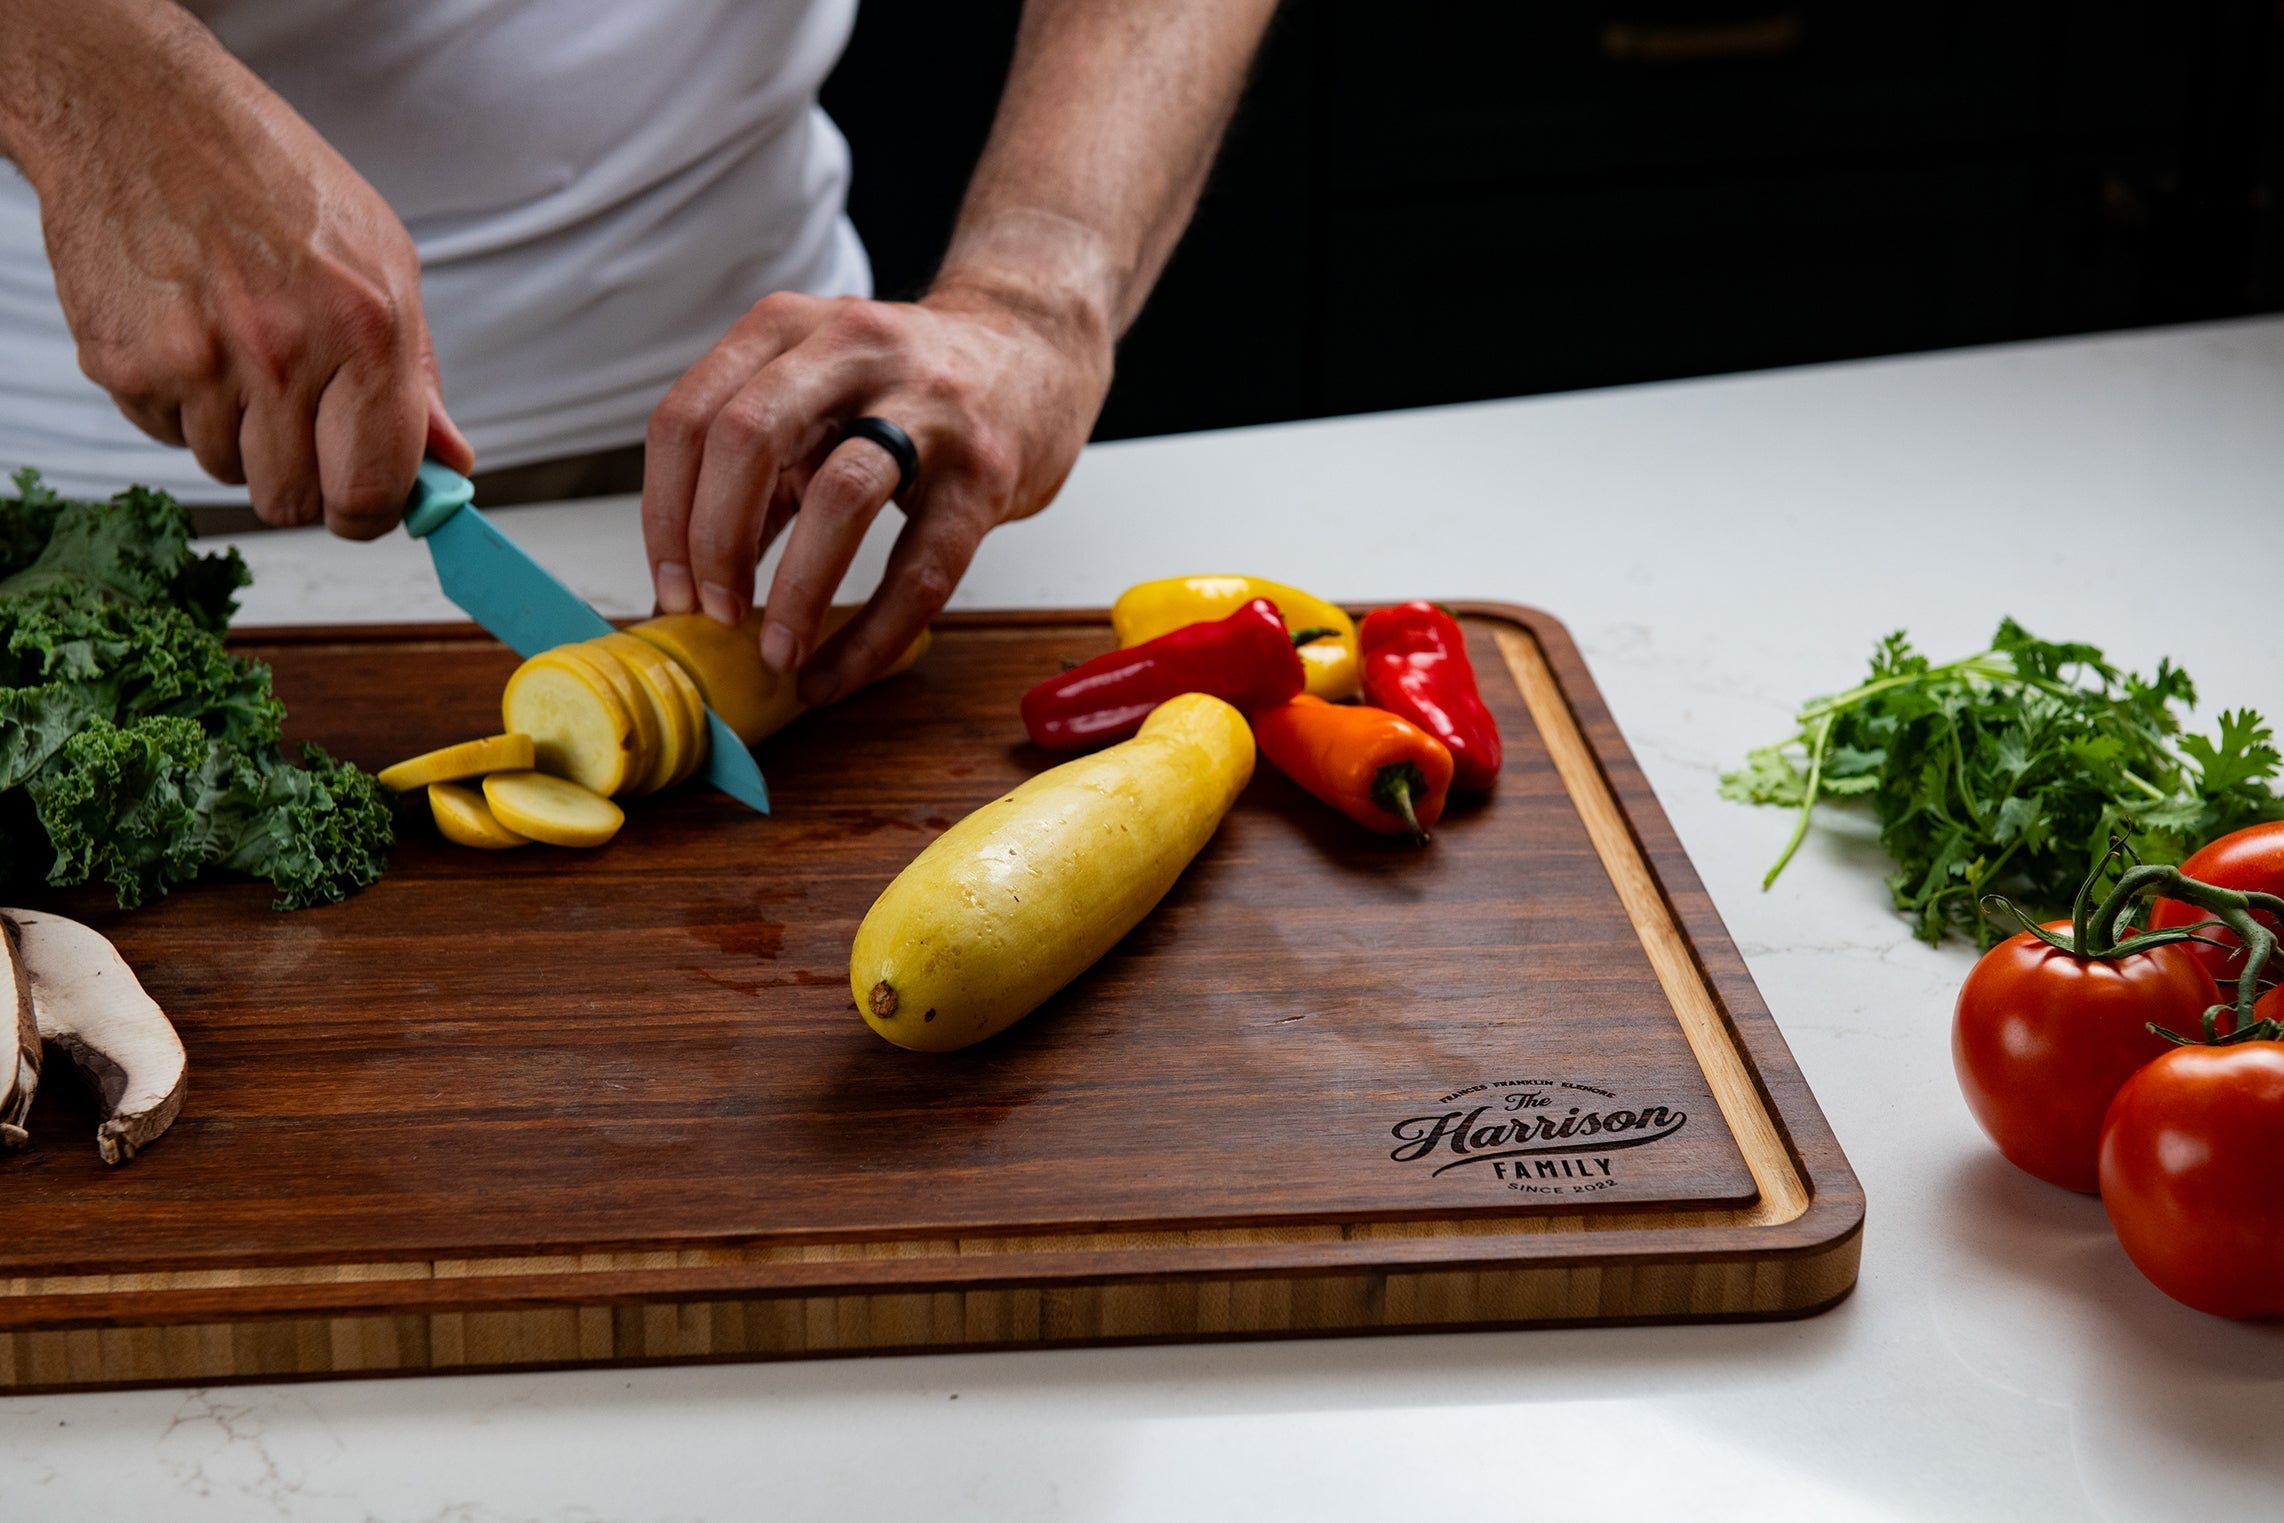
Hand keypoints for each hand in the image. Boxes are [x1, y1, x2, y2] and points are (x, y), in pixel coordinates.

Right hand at [7, 2, 470, 533]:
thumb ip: (417, 375)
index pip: (373, 488)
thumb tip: (449, 462)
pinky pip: (165, 435)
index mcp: (364, 329)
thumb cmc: (270, 179)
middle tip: (301, 426)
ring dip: (239, 435)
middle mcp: (280, 353)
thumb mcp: (384, 261)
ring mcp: (194, 363)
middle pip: (293, 500)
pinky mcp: (124, 365)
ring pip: (226, 471)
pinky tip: (191, 335)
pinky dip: (182, 405)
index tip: (368, 507)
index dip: (372, 514)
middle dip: (305, 480)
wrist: (142, 115)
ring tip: (240, 351)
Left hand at [640, 277, 1112, 706]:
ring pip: (837, 494)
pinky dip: (872, 635)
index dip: (664, 514)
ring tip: (777, 650)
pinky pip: (921, 566)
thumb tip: (698, 572)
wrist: (1034, 346)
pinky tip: (839, 672)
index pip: (691, 417)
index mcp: (788, 329)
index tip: (672, 586)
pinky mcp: (986, 470)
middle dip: (712, 543)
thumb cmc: (910, 383)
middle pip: (746, 438)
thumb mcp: (817, 396)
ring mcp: (928, 406)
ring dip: (792, 588)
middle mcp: (852, 348)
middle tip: (714, 613)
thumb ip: (761, 467)